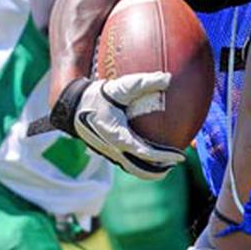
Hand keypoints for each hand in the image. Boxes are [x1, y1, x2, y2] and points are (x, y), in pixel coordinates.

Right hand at [50, 72, 185, 179]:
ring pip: (131, 168)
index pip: (146, 153)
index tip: (180, 157)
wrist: (71, 104)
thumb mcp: (120, 87)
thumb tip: (168, 78)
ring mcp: (108, 152)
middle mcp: (113, 149)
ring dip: (148, 171)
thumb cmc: (97, 95)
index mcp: (118, 137)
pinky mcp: (105, 151)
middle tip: (174, 166)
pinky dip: (138, 163)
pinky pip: (124, 162)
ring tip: (163, 167)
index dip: (164, 157)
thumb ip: (144, 82)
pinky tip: (147, 155)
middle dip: (157, 171)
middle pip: (140, 169)